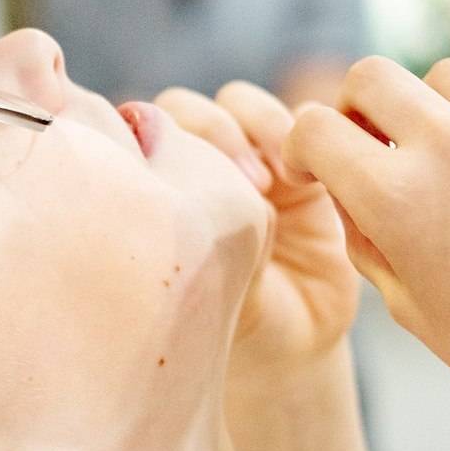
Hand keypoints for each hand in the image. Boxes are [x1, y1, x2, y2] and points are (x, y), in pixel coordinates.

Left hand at [154, 82, 359, 375]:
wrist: (292, 345)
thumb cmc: (230, 321)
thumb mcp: (207, 285)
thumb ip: (199, 234)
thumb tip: (196, 180)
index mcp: (155, 188)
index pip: (138, 128)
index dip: (157, 133)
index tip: (184, 177)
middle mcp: (196, 164)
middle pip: (189, 108)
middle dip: (214, 132)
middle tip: (246, 186)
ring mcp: (249, 159)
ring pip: (244, 105)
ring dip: (261, 128)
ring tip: (276, 181)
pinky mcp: (303, 164)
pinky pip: (308, 124)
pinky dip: (310, 138)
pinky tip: (311, 181)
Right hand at [284, 56, 449, 427]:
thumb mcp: (409, 307)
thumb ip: (367, 236)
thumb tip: (349, 186)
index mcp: (397, 196)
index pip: (314, 128)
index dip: (303, 149)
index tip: (318, 169)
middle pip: (372, 76)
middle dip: (358, 108)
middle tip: (377, 146)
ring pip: (449, 77)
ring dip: (436, 111)